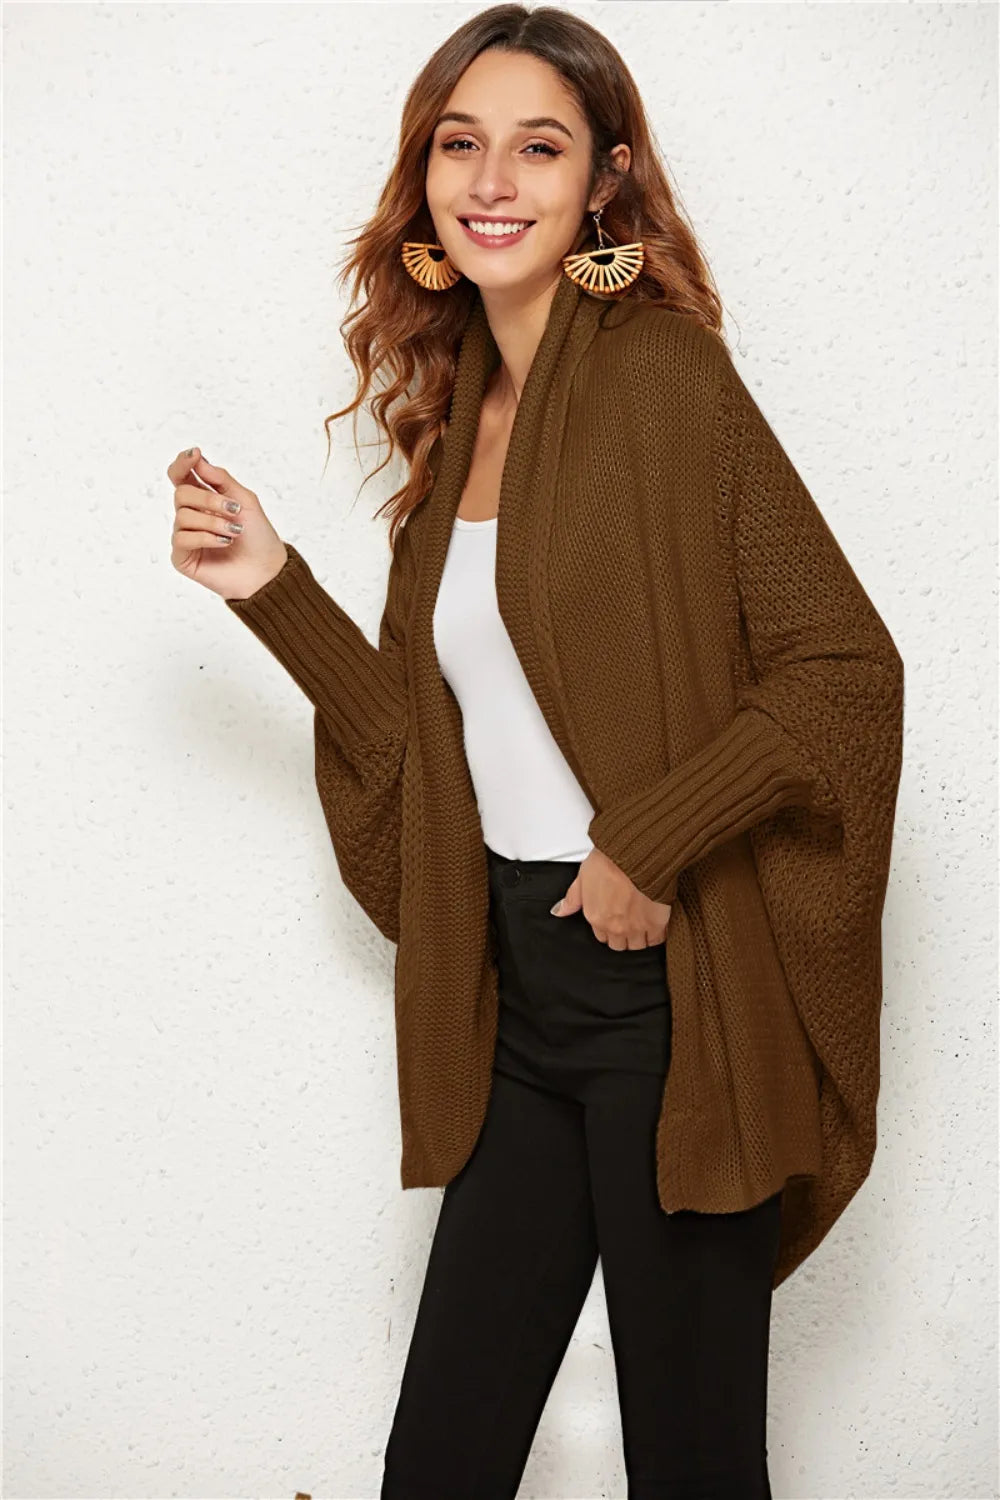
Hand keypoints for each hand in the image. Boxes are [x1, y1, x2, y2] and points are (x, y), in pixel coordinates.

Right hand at [167, 446, 287, 600]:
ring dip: (214, 522)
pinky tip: (225, 543)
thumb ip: (221, 479)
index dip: (182, 463)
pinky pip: (182, 539)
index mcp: (202, 499)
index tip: (194, 454)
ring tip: (235, 532)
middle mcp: (190, 516)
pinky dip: (207, 538)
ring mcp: (184, 536)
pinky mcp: (182, 557)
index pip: (181, 476)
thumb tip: (198, 459)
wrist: (266, 570)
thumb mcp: (245, 500)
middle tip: (234, 510)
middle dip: (208, 499)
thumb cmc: (258, 537)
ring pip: (183, 516)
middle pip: (181, 493)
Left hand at [549, 847, 671, 950]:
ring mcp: (636, 927)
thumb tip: (559, 911)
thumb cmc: (609, 861)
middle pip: (620, 944)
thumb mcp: (582, 877)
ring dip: (640, 936)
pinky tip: (656, 923)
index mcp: (596, 918)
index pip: (602, 937)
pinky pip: (657, 939)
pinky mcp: (656, 923)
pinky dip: (657, 934)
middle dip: (623, 935)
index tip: (615, 919)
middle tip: (630, 920)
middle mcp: (615, 927)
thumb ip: (572, 899)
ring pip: (638, 945)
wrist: (634, 855)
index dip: (609, 928)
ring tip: (644, 922)